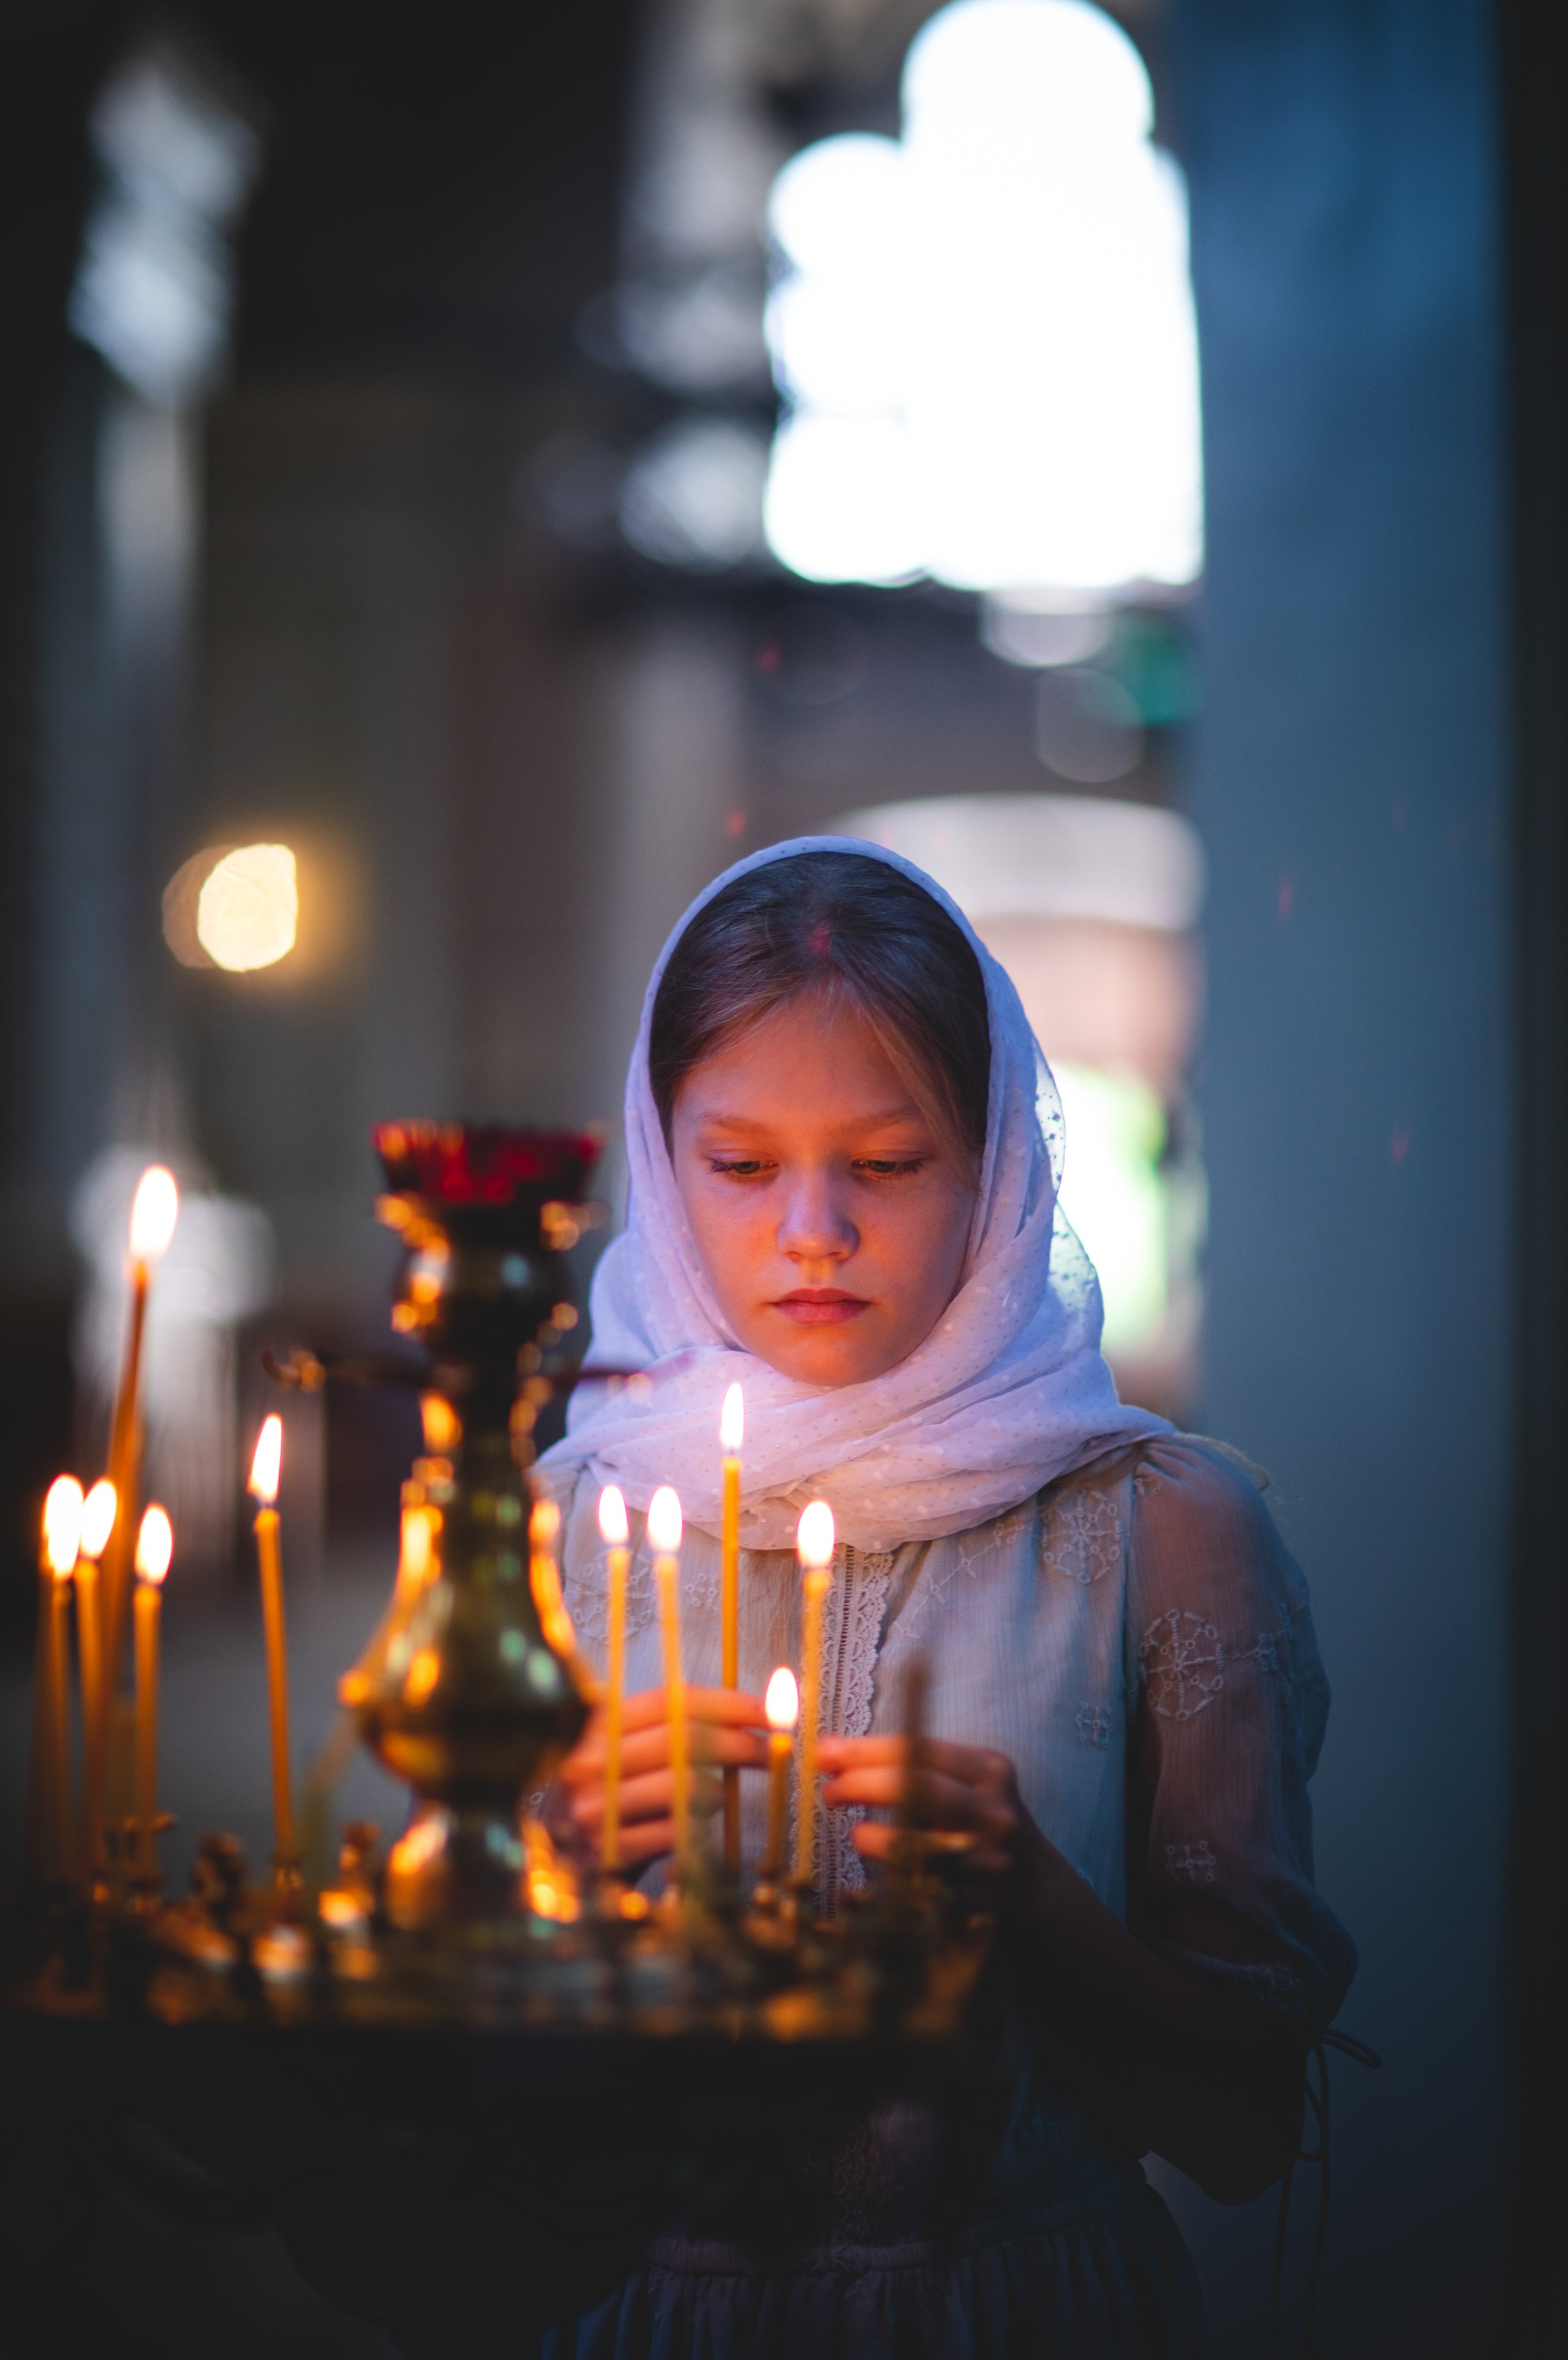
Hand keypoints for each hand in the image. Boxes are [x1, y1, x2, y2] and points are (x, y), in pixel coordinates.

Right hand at [558, 1686, 769, 1866]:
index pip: (673, 1700)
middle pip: (686, 1737)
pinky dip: (698, 1829)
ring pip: (688, 1784)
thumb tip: (749, 1714)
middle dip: (741, 1741)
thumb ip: (671, 1730)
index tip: (771, 1710)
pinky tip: (694, 1829)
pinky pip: (678, 1832)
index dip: (729, 1702)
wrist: (557, 1859)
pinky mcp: (610, 1850)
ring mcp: (597, 1807)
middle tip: (772, 1751)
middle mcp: (590, 1759)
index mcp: (597, 1723)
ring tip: (717, 1797)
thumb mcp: (624, 1753)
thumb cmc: (607, 1799)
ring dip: (718, 1791)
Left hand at [815, 1735, 1021, 1876]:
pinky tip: (879, 1868)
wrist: (1037, 1887)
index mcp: (989, 1769)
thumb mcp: (962, 1784)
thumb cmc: (978, 1823)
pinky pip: (922, 1887)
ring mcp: (989, 1859)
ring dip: (873, 1834)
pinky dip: (891, 1873)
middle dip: (862, 1784)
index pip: (918, 1749)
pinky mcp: (977, 1903)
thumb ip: (907, 1764)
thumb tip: (831, 1749)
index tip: (823, 1753)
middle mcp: (994, 1810)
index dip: (864, 1751)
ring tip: (854, 1831)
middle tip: (830, 1790)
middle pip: (917, 1786)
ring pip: (918, 1840)